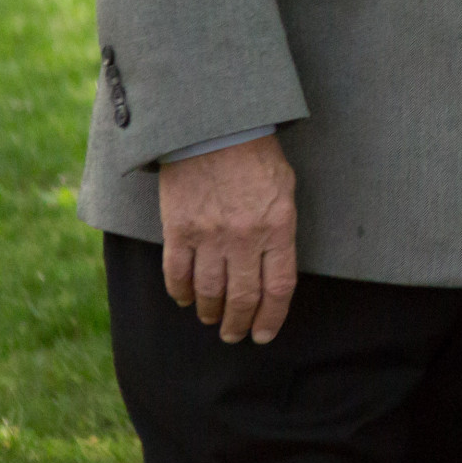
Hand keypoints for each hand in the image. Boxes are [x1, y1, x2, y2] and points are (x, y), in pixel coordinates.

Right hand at [156, 134, 298, 343]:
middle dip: (239, 324)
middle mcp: (245, 237)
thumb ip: (281, 228)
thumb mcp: (284, 189)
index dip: (272, 317)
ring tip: (212, 319)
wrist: (214, 128)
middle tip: (234, 335)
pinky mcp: (178, 230)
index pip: (279, 288)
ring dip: (210, 312)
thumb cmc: (256, 155)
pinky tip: (185, 299)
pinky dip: (181, 293)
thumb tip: (275, 267)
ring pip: (209, 293)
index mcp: (278, 227)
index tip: (263, 334)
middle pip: (243, 298)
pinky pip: (177, 275)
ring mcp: (209, 236)